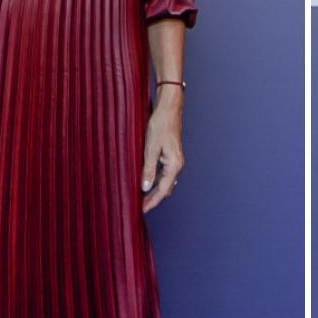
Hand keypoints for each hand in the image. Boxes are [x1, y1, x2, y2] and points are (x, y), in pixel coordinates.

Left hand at [141, 90, 183, 213]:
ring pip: (165, 181)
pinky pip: (164, 173)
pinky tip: (147, 181)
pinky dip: (156, 180)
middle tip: (140, 207)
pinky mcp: (171, 155)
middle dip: (154, 198)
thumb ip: (148, 168)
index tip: (142, 209)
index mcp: (174, 164)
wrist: (169, 108)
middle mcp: (177, 164)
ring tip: (142, 198)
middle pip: (166, 188)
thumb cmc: (161, 124)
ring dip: (155, 190)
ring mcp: (175, 160)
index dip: (152, 201)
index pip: (163, 189)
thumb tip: (145, 187)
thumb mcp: (151, 147)